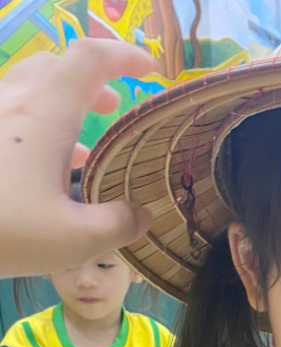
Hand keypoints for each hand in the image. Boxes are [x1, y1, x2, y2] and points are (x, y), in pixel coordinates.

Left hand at [0, 39, 154, 277]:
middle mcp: (15, 105)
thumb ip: (117, 225)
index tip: (150, 71)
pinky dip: (40, 129)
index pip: (89, 60)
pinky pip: (12, 117)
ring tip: (87, 143)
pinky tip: (47, 169)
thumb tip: (142, 216)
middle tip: (115, 106)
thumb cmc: (7, 231)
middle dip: (92, 80)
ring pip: (31, 91)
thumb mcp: (75, 240)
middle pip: (56, 66)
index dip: (123, 56)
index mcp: (45, 116)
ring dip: (64, 105)